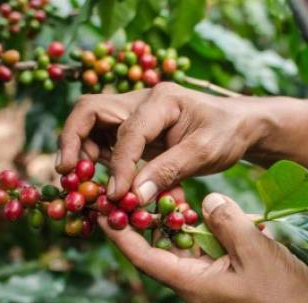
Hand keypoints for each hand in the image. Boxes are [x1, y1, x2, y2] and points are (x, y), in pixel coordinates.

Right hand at [57, 83, 268, 203]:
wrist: (239, 126)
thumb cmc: (227, 134)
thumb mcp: (204, 153)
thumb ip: (168, 172)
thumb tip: (134, 197)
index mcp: (161, 100)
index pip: (127, 131)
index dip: (119, 165)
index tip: (117, 196)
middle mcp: (141, 101)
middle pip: (90, 111)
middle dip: (73, 142)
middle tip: (67, 174)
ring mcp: (135, 114)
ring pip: (92, 126)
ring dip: (83, 152)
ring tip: (84, 182)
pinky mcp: (136, 130)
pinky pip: (106, 142)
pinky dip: (100, 161)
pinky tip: (107, 182)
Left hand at [99, 192, 307, 302]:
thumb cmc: (282, 297)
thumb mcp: (254, 251)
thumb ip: (226, 221)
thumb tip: (206, 201)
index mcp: (190, 283)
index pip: (142, 256)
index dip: (120, 233)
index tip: (102, 209)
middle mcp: (194, 286)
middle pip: (160, 250)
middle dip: (147, 221)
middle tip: (138, 190)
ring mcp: (211, 286)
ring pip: (185, 251)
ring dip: (179, 226)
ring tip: (171, 196)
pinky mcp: (228, 284)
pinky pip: (207, 255)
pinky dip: (205, 234)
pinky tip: (213, 217)